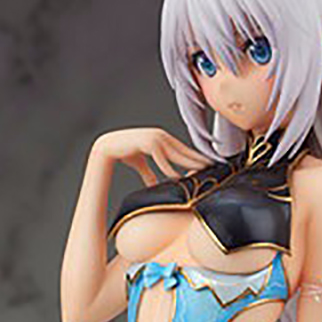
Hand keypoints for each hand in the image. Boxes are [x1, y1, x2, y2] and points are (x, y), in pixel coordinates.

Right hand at [93, 127, 210, 185]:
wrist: (108, 146)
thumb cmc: (125, 153)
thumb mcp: (141, 164)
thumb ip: (150, 173)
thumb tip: (156, 185)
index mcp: (161, 138)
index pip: (183, 148)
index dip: (196, 156)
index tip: (207, 163)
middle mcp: (160, 136)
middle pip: (183, 150)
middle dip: (198, 159)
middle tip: (213, 167)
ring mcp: (154, 138)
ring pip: (176, 154)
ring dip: (189, 163)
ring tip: (201, 171)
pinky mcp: (147, 143)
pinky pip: (161, 160)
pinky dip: (169, 169)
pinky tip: (177, 177)